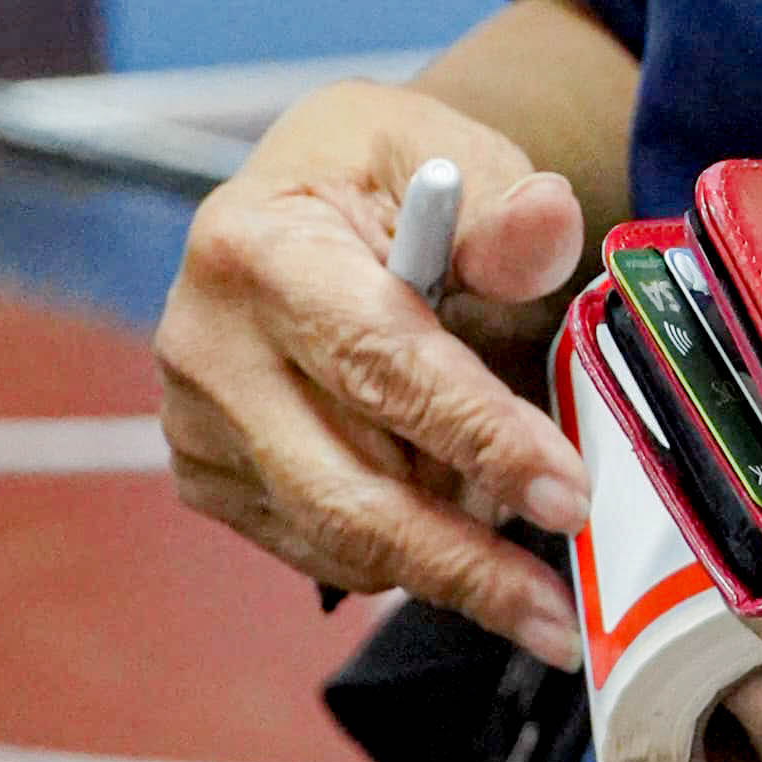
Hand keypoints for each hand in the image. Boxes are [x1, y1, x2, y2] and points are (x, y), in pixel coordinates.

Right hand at [155, 81, 590, 663]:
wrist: (306, 200)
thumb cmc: (382, 176)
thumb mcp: (444, 150)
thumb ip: (502, 205)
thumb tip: (548, 221)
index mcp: (256, 248)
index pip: (378, 363)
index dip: (479, 435)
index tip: (566, 496)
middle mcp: (205, 345)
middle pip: (346, 486)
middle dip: (462, 557)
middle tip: (556, 611)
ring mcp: (195, 423)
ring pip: (336, 535)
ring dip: (442, 552)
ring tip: (521, 541)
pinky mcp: (206, 477)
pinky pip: (318, 550)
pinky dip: (400, 552)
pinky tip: (454, 516)